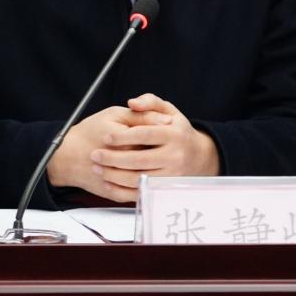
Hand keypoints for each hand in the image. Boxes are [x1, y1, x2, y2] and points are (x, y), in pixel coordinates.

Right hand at [46, 103, 170, 201]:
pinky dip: (141, 185)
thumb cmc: (90, 132)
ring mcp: (118, 181)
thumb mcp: (115, 114)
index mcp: (125, 140)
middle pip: (152, 159)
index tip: (158, 132)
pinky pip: (136, 193)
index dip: (160, 134)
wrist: (67, 155)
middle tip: (153, 146)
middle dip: (156, 152)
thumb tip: (168, 120)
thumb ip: (142, 115)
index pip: (155, 139)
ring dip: (151, 169)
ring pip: (146, 177)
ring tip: (149, 159)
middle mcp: (122, 163)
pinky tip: (144, 174)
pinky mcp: (115, 193)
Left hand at [88, 93, 219, 198]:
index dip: (124, 137)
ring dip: (114, 175)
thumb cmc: (179, 132)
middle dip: (113, 158)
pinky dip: (122, 189)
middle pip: (139, 160)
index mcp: (175, 135)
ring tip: (98, 167)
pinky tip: (108, 182)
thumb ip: (151, 102)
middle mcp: (175, 156)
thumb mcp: (170, 111)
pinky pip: (140, 192)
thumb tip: (132, 102)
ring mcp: (171, 175)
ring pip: (138, 178)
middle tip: (95, 155)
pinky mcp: (165, 189)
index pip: (146, 135)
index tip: (106, 137)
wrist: (200, 157)